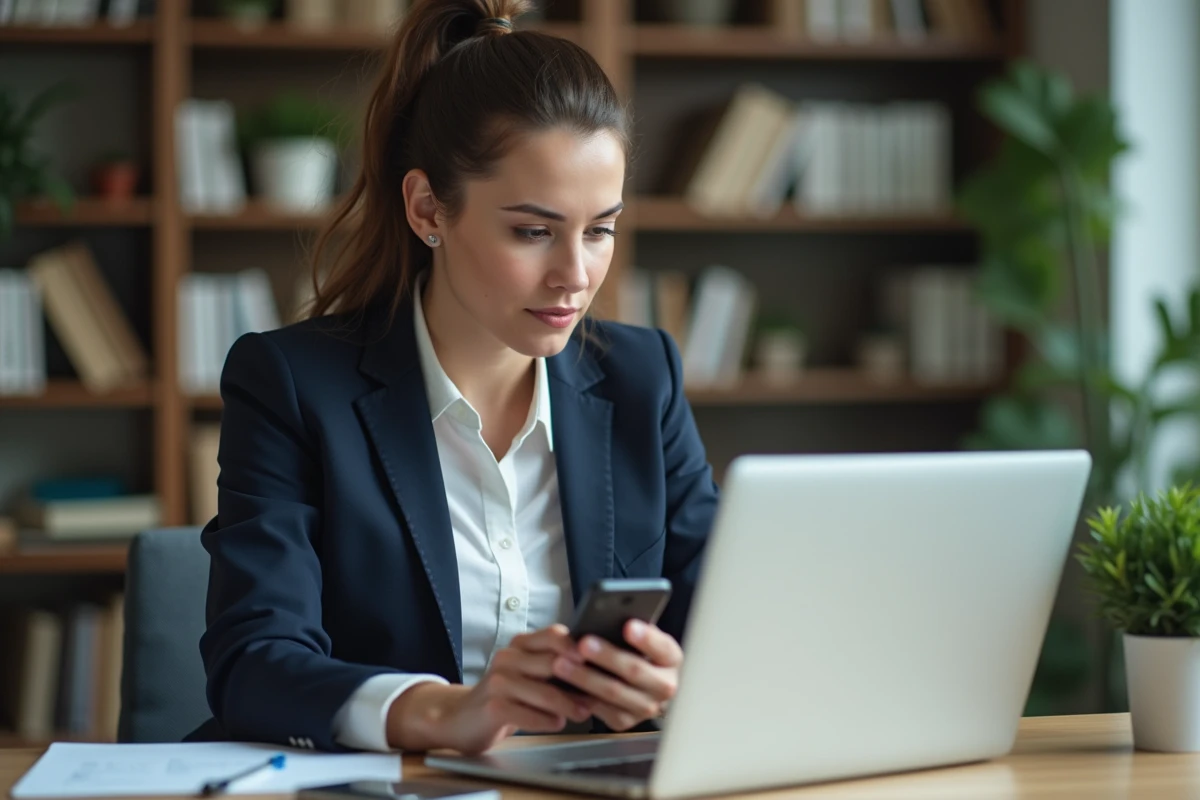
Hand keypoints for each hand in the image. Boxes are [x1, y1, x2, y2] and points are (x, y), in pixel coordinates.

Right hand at [386, 624, 596, 753]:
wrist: (462, 718)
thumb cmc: (506, 696)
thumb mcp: (528, 673)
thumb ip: (554, 666)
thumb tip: (597, 668)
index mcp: (520, 645)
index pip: (555, 636)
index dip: (580, 647)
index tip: (601, 661)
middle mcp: (508, 657)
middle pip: (554, 663)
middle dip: (580, 681)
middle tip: (600, 693)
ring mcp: (498, 680)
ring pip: (545, 692)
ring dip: (568, 705)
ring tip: (583, 712)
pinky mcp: (493, 706)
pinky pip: (529, 714)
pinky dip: (547, 721)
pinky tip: (557, 723)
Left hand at [550, 619, 680, 731]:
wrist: (643, 684)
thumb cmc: (638, 652)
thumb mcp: (642, 636)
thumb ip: (632, 628)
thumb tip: (609, 617)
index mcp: (671, 659)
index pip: (663, 647)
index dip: (646, 638)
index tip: (628, 626)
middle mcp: (665, 686)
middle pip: (635, 671)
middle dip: (606, 656)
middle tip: (583, 643)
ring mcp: (646, 707)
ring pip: (613, 693)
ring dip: (585, 678)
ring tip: (562, 663)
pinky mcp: (626, 721)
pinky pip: (601, 710)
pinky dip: (580, 697)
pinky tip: (563, 685)